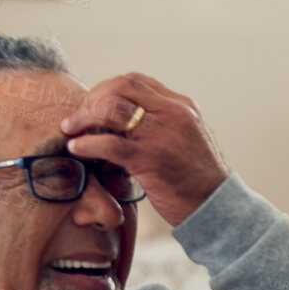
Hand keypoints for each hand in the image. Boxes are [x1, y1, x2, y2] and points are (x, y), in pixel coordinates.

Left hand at [60, 73, 230, 226]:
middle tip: (77, 119)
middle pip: (119, 87)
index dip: (105, 89)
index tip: (92, 106)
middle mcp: (174, 113)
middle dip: (91, 100)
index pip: (135, 81)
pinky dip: (87, 145)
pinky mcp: (151, 159)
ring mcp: (163, 134)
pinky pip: (109, 144)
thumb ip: (162, 124)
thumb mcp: (186, 139)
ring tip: (71, 131)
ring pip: (111, 109)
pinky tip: (77, 150)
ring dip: (83, 118)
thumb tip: (122, 120)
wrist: (217, 207)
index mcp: (183, 106)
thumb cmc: (198, 179)